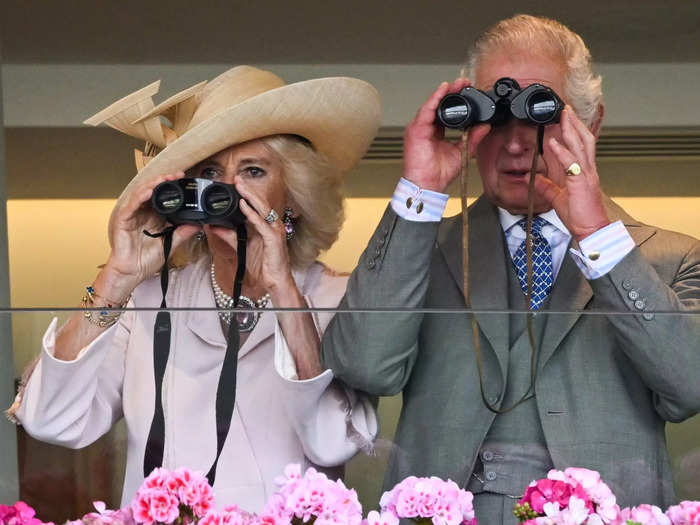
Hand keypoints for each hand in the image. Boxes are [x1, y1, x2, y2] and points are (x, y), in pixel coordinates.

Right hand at [100, 171, 199, 299]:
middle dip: (165, 180)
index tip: (186, 181)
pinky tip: (150, 190)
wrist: (133, 272)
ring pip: (142, 192)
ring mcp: (132, 214)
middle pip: (152, 190)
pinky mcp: (123, 219)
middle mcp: (142, 212)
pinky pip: (132, 203)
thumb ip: (183, 232)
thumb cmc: (146, 260)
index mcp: (153, 216)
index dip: (172, 187)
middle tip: (178, 175)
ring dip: (154, 184)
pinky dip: (141, 195)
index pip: (162, 196)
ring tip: (166, 178)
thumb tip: (199, 224)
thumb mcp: (171, 243)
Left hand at [208, 177, 294, 294]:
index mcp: (267, 225)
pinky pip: (261, 223)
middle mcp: (273, 225)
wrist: (275, 281)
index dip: (247, 193)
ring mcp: (275, 230)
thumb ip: (229, 236)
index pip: (257, 205)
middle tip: (236, 178)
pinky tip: (243, 206)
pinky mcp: (273, 238)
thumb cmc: (264, 265)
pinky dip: (252, 214)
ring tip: (239, 186)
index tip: (235, 183)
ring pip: (262, 208)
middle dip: (248, 190)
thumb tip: (213, 227)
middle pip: (260, 202)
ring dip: (250, 196)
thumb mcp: (242, 247)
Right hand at [403, 78, 490, 191]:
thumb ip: (472, 138)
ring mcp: (419, 128)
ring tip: (456, 83)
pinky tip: (443, 90)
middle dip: (451, 92)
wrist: (428, 186)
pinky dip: (435, 99)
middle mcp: (426, 128)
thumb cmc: (438, 174)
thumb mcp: (461, 152)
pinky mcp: (416, 130)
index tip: (468, 91)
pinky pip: (426, 110)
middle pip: (438, 105)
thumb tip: (485, 126)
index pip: (445, 111)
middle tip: (464, 82)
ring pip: (432, 104)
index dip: (455, 100)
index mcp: (435, 133)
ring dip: (444, 93)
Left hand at [535, 106, 609, 241]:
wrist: (591, 230)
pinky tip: (553, 143)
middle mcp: (588, 170)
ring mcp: (587, 175)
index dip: (573, 130)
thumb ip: (544, 186)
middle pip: (583, 139)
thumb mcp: (556, 198)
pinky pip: (571, 164)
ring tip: (563, 116)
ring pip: (580, 146)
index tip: (565, 118)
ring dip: (571, 130)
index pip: (580, 146)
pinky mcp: (582, 183)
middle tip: (565, 108)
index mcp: (583, 172)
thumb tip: (529, 177)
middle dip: (574, 122)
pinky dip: (562, 152)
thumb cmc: (579, 216)